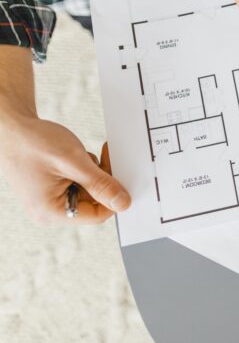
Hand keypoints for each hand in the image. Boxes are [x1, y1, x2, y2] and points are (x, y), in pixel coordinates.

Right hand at [0, 116, 130, 224]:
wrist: (9, 127)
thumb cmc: (32, 142)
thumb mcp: (74, 162)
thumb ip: (100, 184)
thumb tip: (123, 203)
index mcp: (52, 212)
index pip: (98, 215)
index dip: (114, 196)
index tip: (121, 174)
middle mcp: (49, 211)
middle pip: (94, 203)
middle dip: (102, 180)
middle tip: (104, 157)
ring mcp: (49, 200)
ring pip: (88, 192)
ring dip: (92, 172)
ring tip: (80, 155)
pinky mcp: (51, 189)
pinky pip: (78, 184)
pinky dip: (83, 170)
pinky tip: (76, 156)